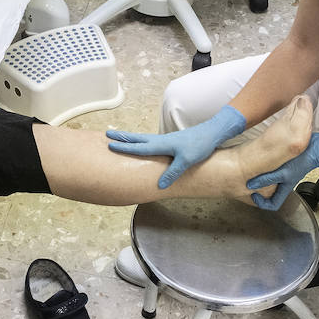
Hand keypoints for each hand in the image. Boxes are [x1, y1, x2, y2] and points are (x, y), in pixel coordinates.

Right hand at [107, 105, 247, 188]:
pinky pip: (150, 141)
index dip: (124, 148)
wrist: (211, 133)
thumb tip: (160, 185)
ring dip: (130, 138)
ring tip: (119, 137)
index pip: (139, 147)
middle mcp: (160, 140)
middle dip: (122, 138)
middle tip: (107, 134)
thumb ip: (172, 172)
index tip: (110, 145)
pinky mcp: (170, 141)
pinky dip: (140, 141)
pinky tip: (140, 144)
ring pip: (142, 139)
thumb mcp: (186, 161)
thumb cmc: (199, 146)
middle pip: (137, 139)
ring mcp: (165, 140)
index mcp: (162, 145)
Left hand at [245, 128, 318, 210]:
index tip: (253, 196)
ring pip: (272, 180)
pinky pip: (275, 169)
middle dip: (259, 189)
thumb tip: (251, 186)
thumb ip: (266, 179)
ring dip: (263, 177)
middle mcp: (286, 182)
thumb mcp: (283, 173)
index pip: (273, 204)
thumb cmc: (302, 162)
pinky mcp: (288, 163)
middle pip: (270, 192)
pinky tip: (263, 159)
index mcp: (285, 188)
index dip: (261, 203)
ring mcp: (287, 173)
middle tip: (250, 182)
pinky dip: (268, 166)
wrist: (316, 148)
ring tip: (253, 171)